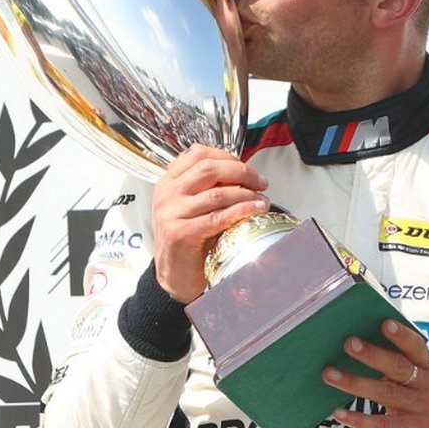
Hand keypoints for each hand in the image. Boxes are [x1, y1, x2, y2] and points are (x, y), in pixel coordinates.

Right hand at [151, 144, 269, 303]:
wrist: (175, 275)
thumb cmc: (188, 239)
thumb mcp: (193, 206)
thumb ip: (210, 187)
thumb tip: (244, 173)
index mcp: (168, 182)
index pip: (197, 154)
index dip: (226, 156)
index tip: (246, 166)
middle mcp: (167, 194)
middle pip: (209, 169)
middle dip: (241, 172)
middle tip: (260, 182)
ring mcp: (172, 213)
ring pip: (217, 194)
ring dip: (246, 194)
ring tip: (261, 200)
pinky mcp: (181, 233)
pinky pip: (218, 217)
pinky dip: (242, 211)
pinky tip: (255, 211)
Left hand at [322, 319, 428, 427]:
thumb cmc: (419, 398)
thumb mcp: (416, 379)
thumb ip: (395, 364)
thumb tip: (356, 346)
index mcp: (426, 367)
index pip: (416, 347)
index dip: (402, 335)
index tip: (385, 323)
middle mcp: (426, 386)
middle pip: (398, 367)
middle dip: (373, 354)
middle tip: (349, 343)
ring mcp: (419, 409)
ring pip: (385, 393)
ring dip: (355, 383)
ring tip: (330, 374)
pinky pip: (381, 423)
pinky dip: (357, 418)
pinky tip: (339, 412)